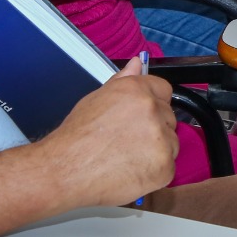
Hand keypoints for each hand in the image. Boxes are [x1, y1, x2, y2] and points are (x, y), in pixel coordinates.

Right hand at [34, 59, 178, 206]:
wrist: (65, 170)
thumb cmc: (76, 137)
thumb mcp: (97, 98)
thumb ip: (123, 81)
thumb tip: (136, 63)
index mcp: (136, 90)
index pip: (163, 90)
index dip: (153, 104)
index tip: (143, 117)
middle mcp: (151, 110)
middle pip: (168, 118)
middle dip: (154, 129)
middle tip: (128, 142)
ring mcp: (160, 138)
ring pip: (170, 144)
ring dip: (156, 152)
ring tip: (127, 159)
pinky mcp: (163, 166)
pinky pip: (167, 167)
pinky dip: (154, 173)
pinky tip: (131, 172)